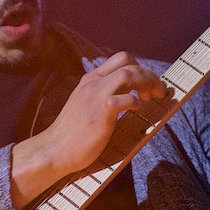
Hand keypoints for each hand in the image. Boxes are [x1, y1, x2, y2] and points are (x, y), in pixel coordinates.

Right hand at [10, 51, 167, 206]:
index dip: (139, 67)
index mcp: (90, 80)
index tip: (147, 83)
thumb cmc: (72, 133)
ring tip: (153, 97)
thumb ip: (101, 95)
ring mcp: (95, 97)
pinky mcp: (100, 114)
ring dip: (147, 82)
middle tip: (156, 90)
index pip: (120, 59)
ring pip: (128, 74)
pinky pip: (125, 99)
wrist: (53, 150)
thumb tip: (125, 95)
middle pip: (128, 62)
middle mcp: (93, 83)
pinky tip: (139, 109)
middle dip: (148, 73)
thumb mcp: (86, 104)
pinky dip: (136, 102)